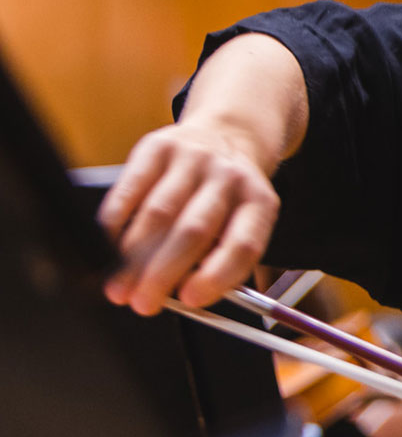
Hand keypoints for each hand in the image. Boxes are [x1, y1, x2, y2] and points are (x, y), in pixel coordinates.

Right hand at [98, 121, 281, 315]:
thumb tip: (178, 297)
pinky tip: (107, 249)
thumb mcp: (244, 222)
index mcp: (260, 202)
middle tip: (142, 303)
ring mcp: (194, 158)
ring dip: (133, 257)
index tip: (189, 301)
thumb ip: (222, 259)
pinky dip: (115, 224)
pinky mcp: (158, 147)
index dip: (216, 276)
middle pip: (195, 230)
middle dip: (163, 273)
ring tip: (119, 286)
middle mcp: (229, 177)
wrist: (227, 134)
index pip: (243, 245)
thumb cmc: (229, 196)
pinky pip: (130, 189)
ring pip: (159, 213)